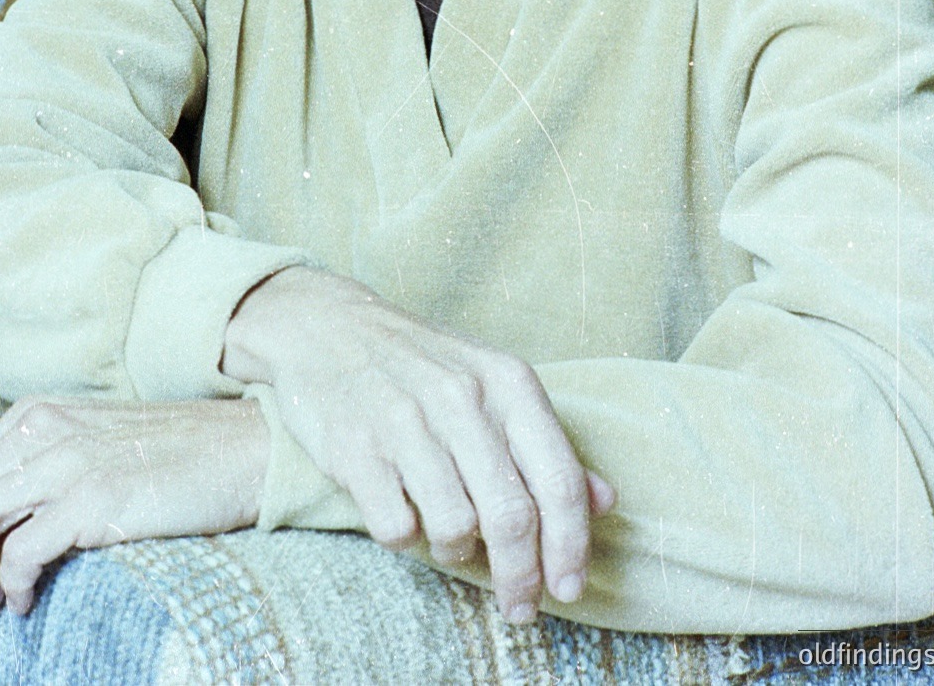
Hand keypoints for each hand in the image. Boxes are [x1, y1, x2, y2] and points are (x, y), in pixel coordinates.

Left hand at [0, 396, 267, 615]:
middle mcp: (46, 429)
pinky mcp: (94, 497)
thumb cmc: (177, 454)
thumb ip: (44, 463)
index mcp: (39, 413)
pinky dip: (12, 586)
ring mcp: (69, 460)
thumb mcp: (95, 441)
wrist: (244, 449)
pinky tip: (29, 598)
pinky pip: (19, 553)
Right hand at [221, 267, 615, 623]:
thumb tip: (605, 501)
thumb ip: (546, 444)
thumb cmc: (422, 364)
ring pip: (456, 528)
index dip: (570, 546)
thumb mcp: (493, 384)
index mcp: (508, 382)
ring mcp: (406, 423)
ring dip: (457, 551)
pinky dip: (404, 535)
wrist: (328, 326)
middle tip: (520, 605)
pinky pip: (396, 528)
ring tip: (450, 535)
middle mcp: (462, 399)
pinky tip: (402, 509)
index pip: (557, 480)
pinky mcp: (355, 449)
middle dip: (521, 576)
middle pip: (512, 517)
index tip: (569, 588)